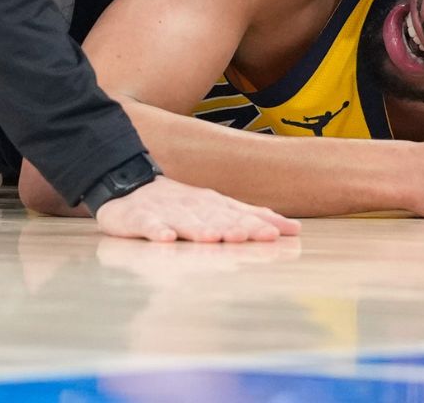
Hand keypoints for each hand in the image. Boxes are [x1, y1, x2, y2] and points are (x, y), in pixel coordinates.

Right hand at [92, 176, 299, 241]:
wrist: (129, 185)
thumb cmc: (180, 204)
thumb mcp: (217, 207)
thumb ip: (252, 217)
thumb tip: (294, 228)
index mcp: (212, 205)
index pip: (238, 215)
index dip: (256, 224)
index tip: (276, 234)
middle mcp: (193, 207)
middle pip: (215, 218)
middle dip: (233, 228)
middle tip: (250, 238)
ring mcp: (166, 212)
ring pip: (184, 222)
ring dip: (199, 229)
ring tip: (212, 238)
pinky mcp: (140, 218)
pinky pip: (148, 225)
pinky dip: (157, 231)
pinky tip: (165, 238)